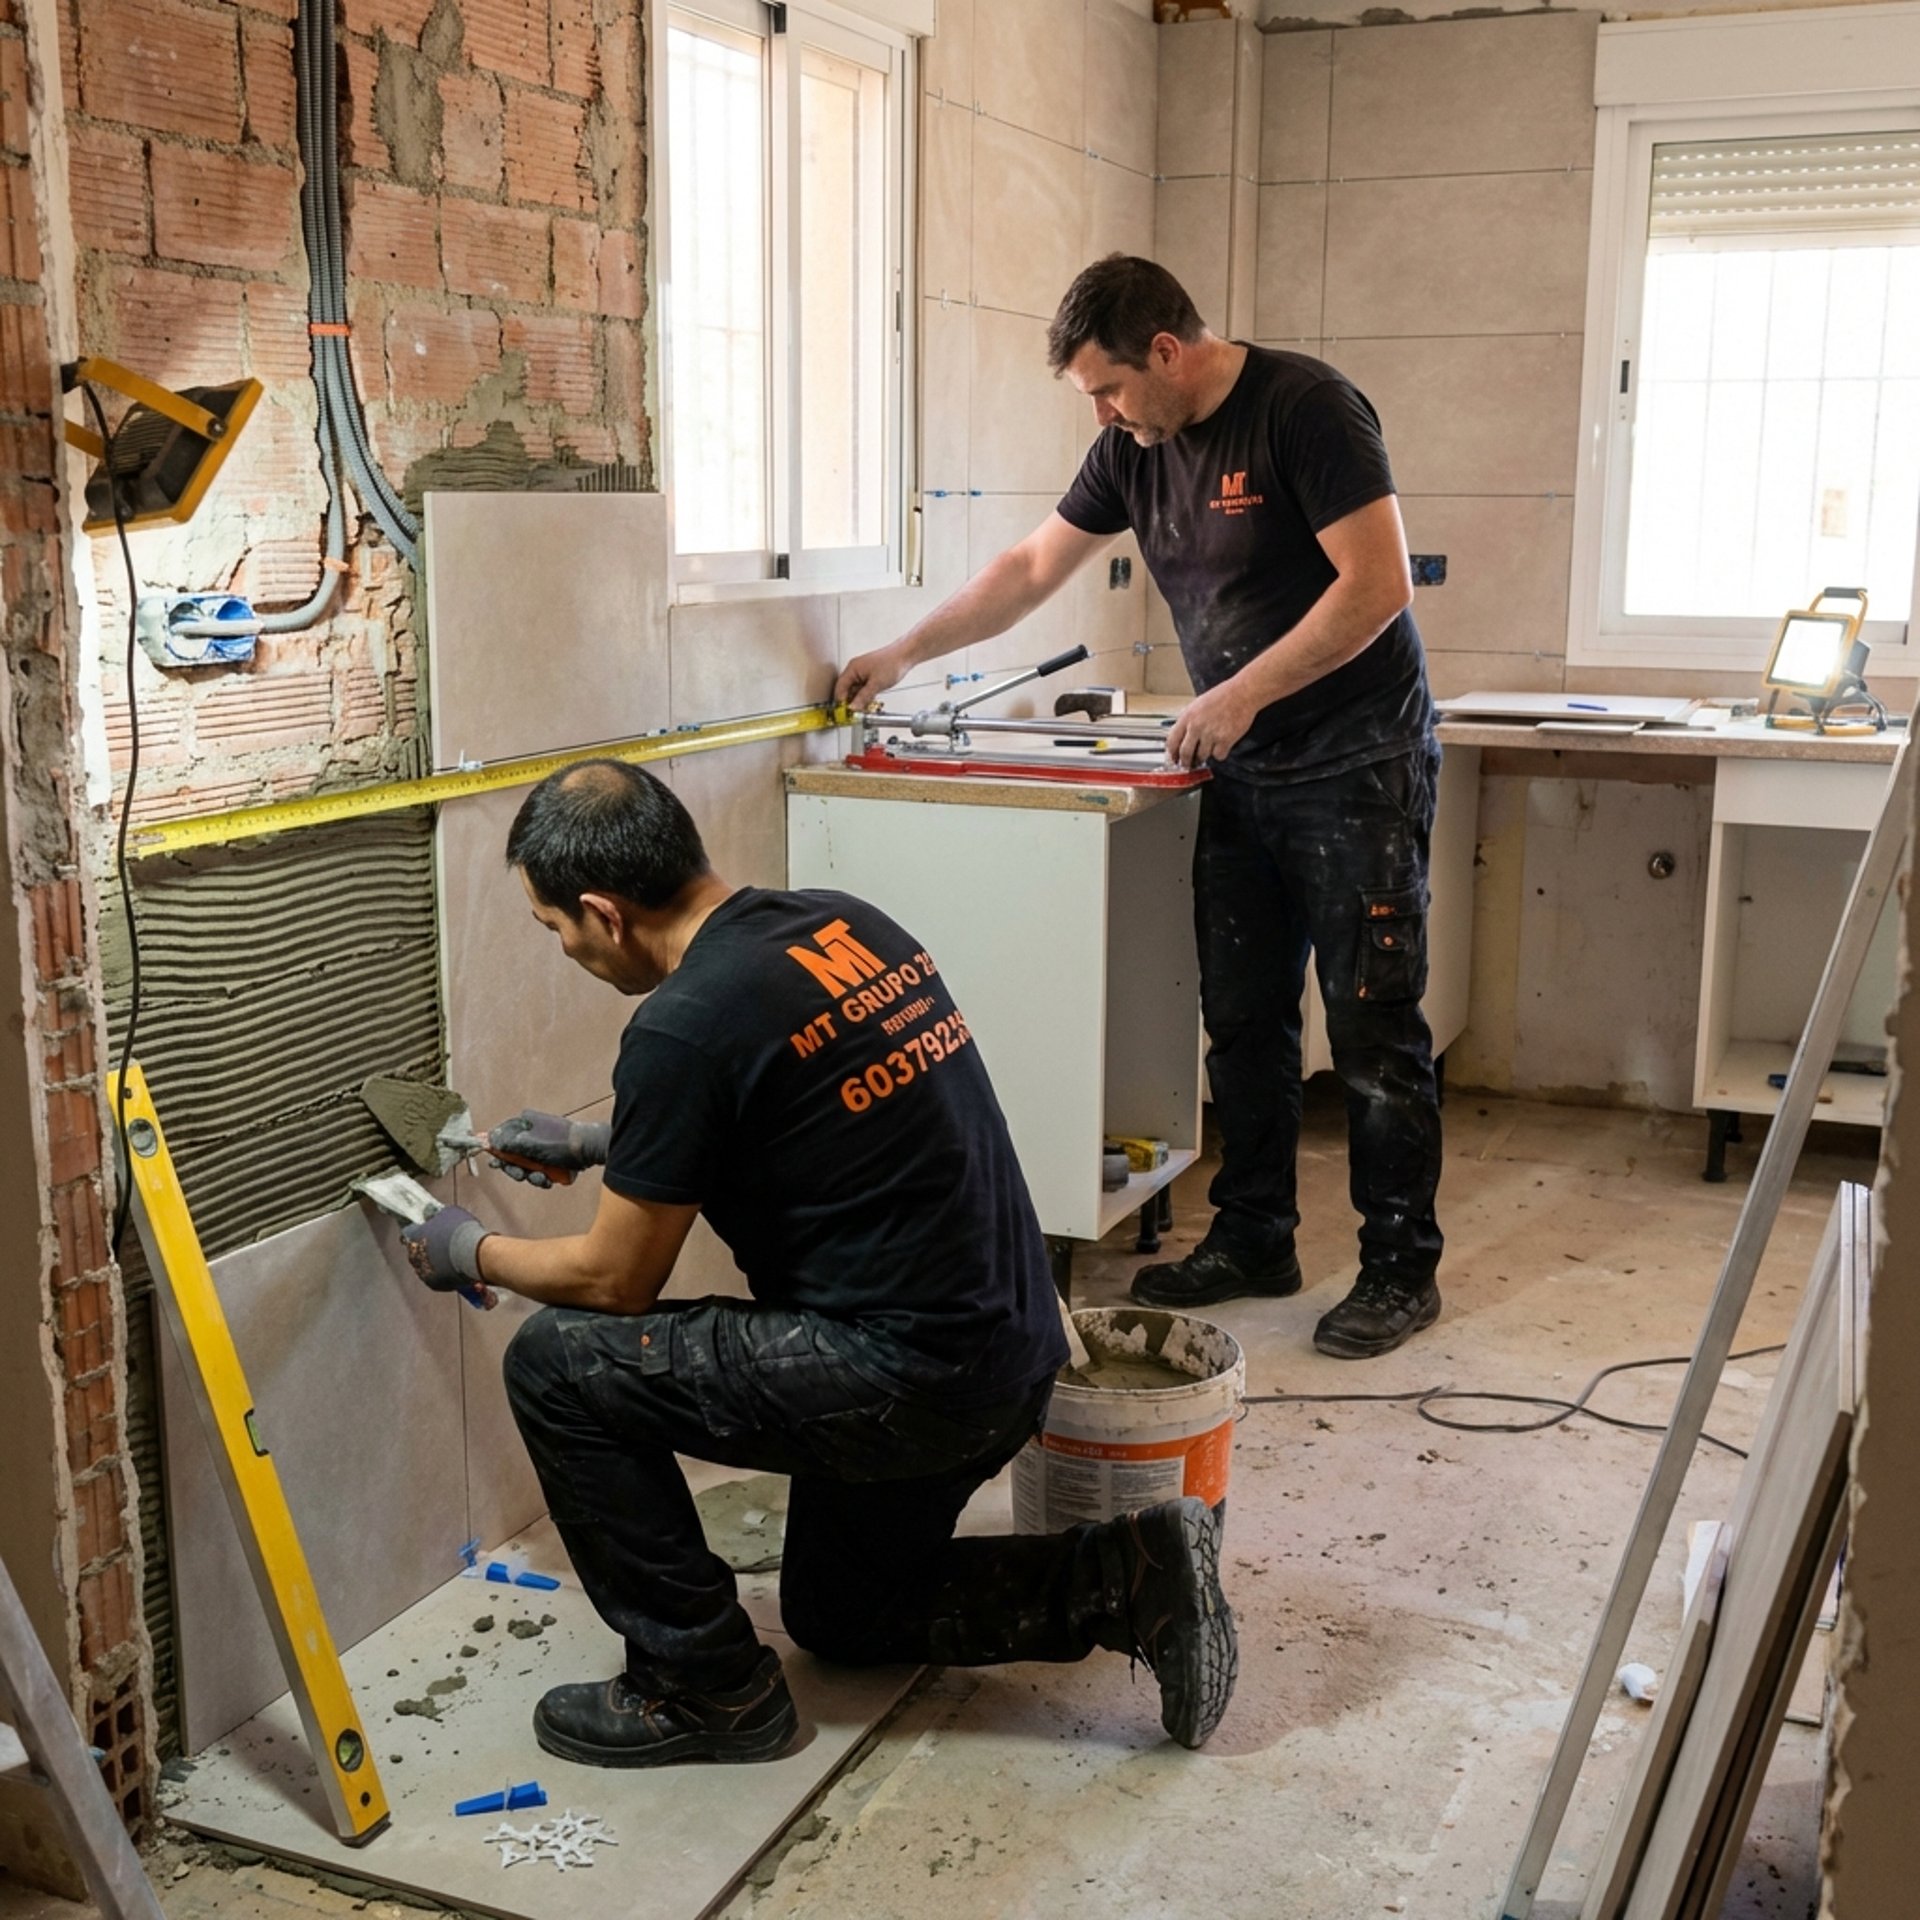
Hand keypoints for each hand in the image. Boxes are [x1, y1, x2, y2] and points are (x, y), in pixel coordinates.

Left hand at [401, 1206, 495, 1305]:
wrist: (475, 1254)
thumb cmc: (463, 1233)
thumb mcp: (450, 1213)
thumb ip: (438, 1216)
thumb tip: (436, 1215)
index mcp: (414, 1236)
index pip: (409, 1231)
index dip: (418, 1228)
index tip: (425, 1227)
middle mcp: (414, 1256)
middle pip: (415, 1250)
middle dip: (425, 1246)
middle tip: (441, 1241)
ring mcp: (424, 1272)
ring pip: (425, 1265)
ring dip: (434, 1260)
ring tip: (450, 1255)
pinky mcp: (435, 1284)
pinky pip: (436, 1277)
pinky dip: (443, 1272)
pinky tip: (454, 1266)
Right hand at [488, 1110, 611, 1184]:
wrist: (589, 1150)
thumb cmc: (561, 1143)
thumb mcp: (529, 1144)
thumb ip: (507, 1143)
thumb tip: (488, 1139)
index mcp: (524, 1123)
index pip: (501, 1138)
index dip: (497, 1153)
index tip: (496, 1164)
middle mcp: (530, 1133)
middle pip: (512, 1156)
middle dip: (516, 1169)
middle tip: (522, 1174)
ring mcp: (540, 1146)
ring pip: (525, 1166)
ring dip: (531, 1175)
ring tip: (541, 1177)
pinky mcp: (550, 1158)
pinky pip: (538, 1170)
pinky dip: (541, 1177)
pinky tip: (549, 1179)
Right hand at [835, 643, 908, 708]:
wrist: (905, 655)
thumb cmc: (892, 663)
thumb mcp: (876, 684)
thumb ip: (863, 697)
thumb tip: (853, 707)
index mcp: (853, 668)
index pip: (840, 688)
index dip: (841, 701)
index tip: (846, 713)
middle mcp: (855, 669)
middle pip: (846, 690)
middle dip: (851, 701)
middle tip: (857, 712)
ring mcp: (862, 672)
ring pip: (856, 690)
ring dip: (859, 699)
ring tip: (866, 708)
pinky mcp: (870, 675)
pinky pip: (863, 687)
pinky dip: (866, 695)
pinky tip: (871, 701)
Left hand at [1166, 679, 1259, 769]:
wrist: (1242, 693)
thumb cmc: (1223, 695)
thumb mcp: (1198, 704)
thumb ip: (1189, 720)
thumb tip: (1183, 735)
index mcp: (1188, 716)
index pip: (1172, 741)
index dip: (1172, 753)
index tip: (1174, 758)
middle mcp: (1197, 726)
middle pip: (1185, 753)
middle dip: (1185, 762)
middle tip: (1187, 764)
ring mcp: (1210, 734)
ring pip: (1202, 756)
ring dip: (1204, 756)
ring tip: (1209, 749)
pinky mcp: (1225, 740)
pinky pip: (1218, 756)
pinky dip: (1220, 753)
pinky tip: (1222, 745)